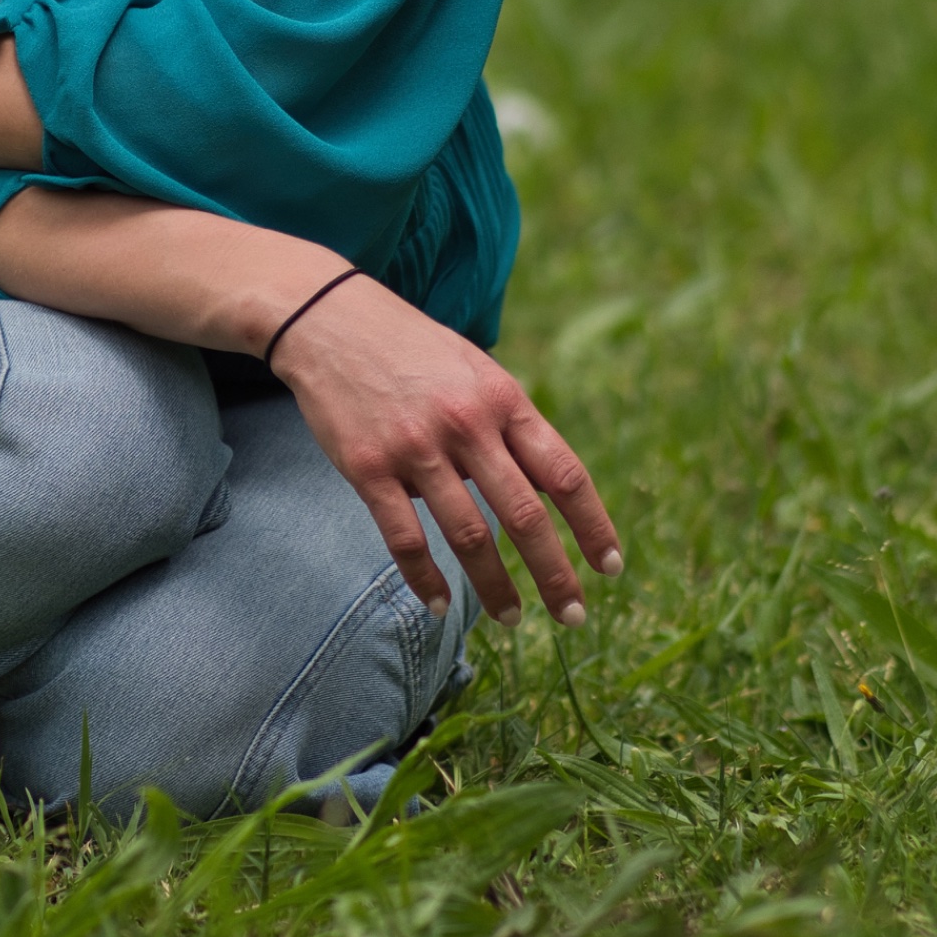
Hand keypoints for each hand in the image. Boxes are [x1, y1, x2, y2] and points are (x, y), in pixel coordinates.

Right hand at [270, 272, 620, 625]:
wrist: (327, 317)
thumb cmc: (409, 347)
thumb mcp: (474, 369)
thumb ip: (508, 423)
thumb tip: (544, 490)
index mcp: (501, 398)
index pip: (564, 474)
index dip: (593, 526)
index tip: (610, 568)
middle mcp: (465, 423)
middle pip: (525, 516)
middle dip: (555, 574)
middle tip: (572, 615)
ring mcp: (415, 447)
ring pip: (470, 536)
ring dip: (496, 588)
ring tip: (512, 619)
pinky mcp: (369, 467)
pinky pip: (405, 539)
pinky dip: (427, 580)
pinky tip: (441, 605)